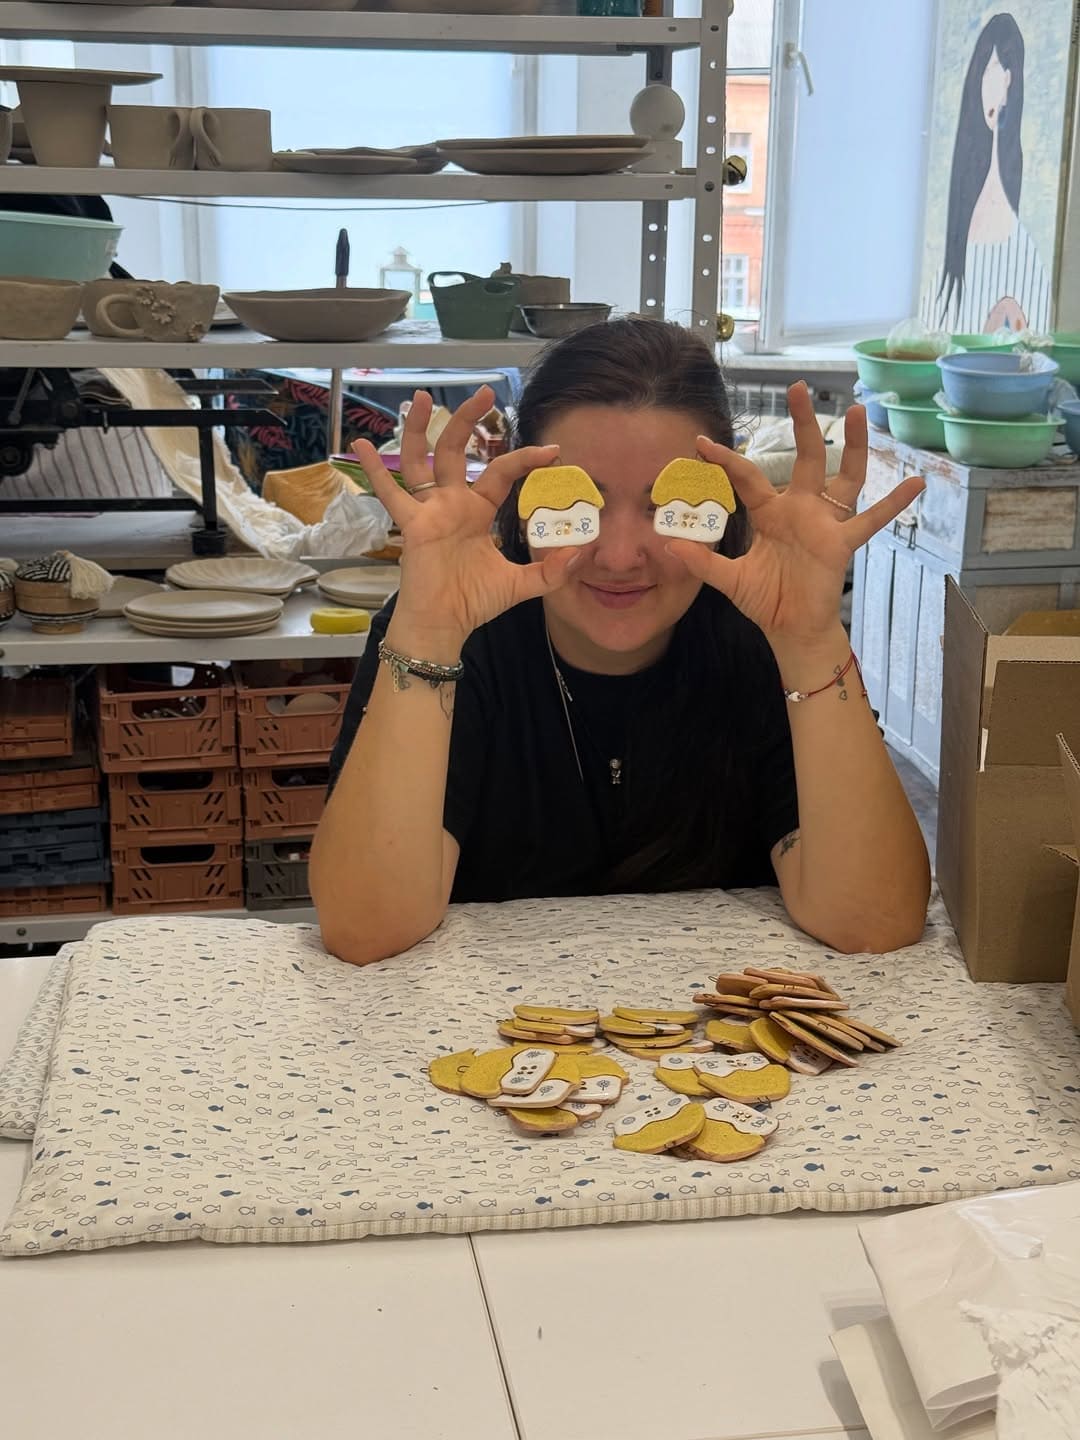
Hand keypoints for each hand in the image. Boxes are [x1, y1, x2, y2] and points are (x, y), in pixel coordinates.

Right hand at [347, 386, 578, 643]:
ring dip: (420, 429)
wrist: (444, 625)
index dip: (525, 459)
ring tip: (422, 397)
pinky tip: (360, 444)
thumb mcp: (523, 584)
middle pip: (457, 450)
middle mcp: (452, 503)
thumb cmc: (474, 602)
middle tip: (484, 391)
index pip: (501, 472)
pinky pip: (390, 493)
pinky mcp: (412, 525)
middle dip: (468, 420)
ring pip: (421, 460)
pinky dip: (372, 470)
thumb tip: (584, 551)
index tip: (552, 452)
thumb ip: (553, 570)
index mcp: (477, 511)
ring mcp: (430, 511)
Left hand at [666, 381, 924, 643]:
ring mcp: (824, 524)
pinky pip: (872, 520)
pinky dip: (894, 503)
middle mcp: (800, 510)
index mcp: (770, 514)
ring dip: (852, 445)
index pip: (747, 477)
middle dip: (801, 423)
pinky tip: (916, 481)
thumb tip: (671, 544)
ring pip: (843, 476)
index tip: (699, 442)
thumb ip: (703, 561)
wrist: (791, 629)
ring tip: (856, 411)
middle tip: (797, 387)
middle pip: (804, 457)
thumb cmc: (766, 600)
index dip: (724, 461)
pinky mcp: (842, 544)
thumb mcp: (729, 579)